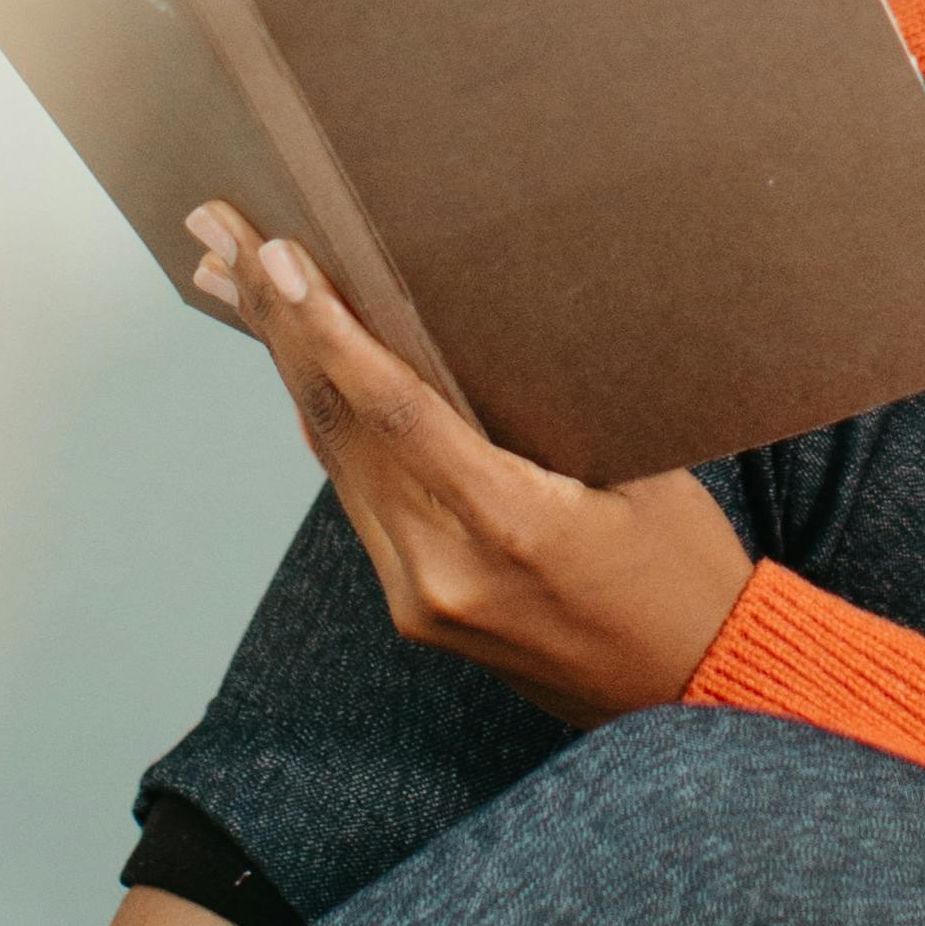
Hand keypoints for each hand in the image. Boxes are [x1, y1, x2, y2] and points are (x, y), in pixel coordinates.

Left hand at [182, 208, 753, 719]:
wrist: (698, 691)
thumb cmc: (688, 571)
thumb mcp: (642, 467)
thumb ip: (545, 404)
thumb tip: (469, 316)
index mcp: (509, 528)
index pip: (391, 412)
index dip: (326, 330)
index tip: (277, 258)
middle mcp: (443, 571)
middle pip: (339, 427)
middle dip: (279, 324)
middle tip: (226, 233)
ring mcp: (420, 599)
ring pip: (335, 460)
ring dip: (289, 366)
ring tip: (240, 282)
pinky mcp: (416, 609)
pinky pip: (356, 498)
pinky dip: (326, 424)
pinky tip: (298, 365)